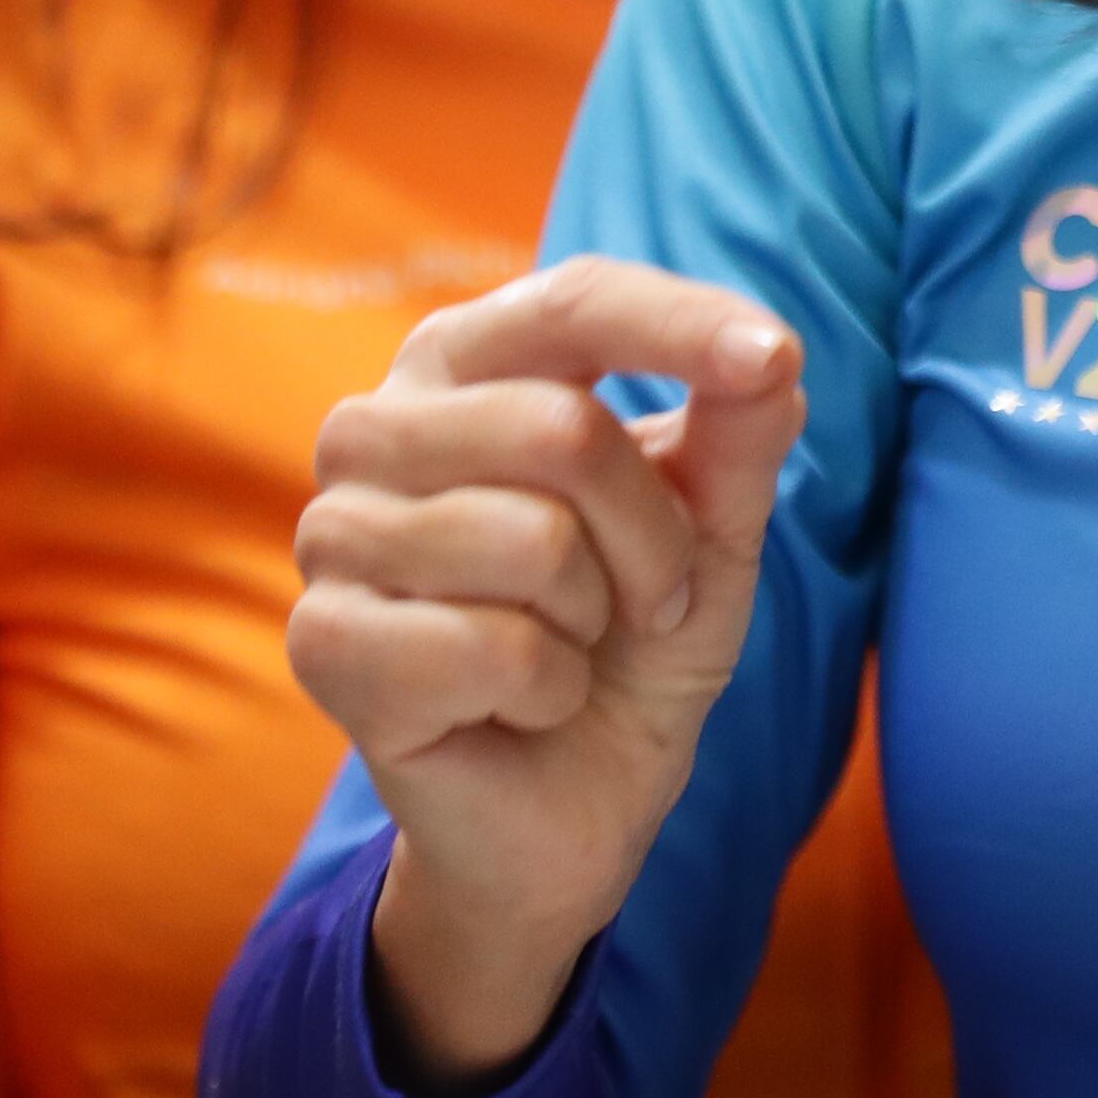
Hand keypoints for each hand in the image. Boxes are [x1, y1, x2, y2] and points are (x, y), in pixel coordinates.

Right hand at [285, 256, 804, 1086]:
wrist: (575, 797)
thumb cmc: (633, 635)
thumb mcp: (712, 528)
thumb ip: (738, 435)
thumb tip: (769, 360)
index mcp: (465, 360)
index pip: (575, 301)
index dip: (680, 324)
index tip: (774, 355)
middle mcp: (375, 425)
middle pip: (561, 430)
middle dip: (653, 536)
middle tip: (651, 599)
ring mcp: (332, 533)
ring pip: (530, 539)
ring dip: (596, 616)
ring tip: (573, 645)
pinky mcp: (323, 642)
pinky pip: (488, 646)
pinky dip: (547, 688)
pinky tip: (521, 700)